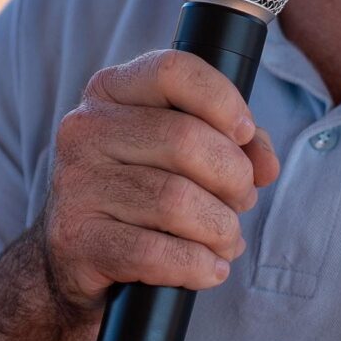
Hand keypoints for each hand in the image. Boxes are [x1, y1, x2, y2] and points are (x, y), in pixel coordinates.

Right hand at [42, 49, 278, 313]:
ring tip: (225, 239)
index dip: (223, 101)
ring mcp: (75, 185)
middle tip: (241, 201)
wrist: (77, 256)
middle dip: (233, 177)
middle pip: (185, 139)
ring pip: (175, 201)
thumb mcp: (182, 153)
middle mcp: (85, 130)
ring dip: (219, 228)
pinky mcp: (76, 240)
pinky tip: (208, 268)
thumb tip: (265, 166)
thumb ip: (233, 144)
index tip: (245, 135)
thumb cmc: (141, 193)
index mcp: (111, 92)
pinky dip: (196, 265)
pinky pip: (153, 252)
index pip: (173, 72)